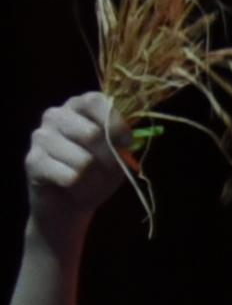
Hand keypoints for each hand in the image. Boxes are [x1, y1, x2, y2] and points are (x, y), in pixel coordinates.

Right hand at [22, 93, 123, 248]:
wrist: (70, 203)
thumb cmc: (98, 172)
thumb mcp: (118, 153)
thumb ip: (121, 139)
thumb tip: (125, 134)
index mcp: (78, 106)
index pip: (96, 101)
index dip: (117, 124)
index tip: (126, 142)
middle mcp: (56, 115)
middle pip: (93, 134)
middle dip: (109, 160)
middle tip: (104, 170)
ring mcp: (41, 136)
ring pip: (84, 160)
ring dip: (95, 178)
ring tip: (87, 180)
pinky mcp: (32, 160)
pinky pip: (70, 177)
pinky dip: (81, 189)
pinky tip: (72, 187)